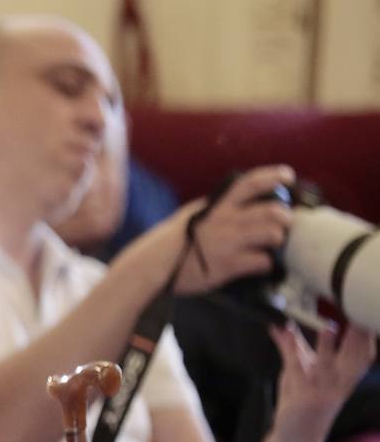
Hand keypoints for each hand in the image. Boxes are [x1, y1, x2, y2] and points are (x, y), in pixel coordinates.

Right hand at [147, 165, 293, 295]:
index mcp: (216, 206)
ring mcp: (228, 243)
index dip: (272, 176)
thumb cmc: (171, 242)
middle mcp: (225, 221)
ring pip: (273, 234)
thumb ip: (214, 208)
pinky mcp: (228, 265)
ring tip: (271, 246)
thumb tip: (232, 203)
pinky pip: (262, 262)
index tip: (288, 176)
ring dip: (278, 241)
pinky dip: (266, 264)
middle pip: (272, 211)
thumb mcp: (191, 216)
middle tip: (285, 224)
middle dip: (286, 218)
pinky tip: (259, 265)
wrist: (153, 266)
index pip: (249, 184)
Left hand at [270, 322, 375, 441]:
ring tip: (329, 328)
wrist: (295, 440)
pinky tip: (288, 335)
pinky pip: (298, 372)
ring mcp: (321, 393)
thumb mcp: (300, 373)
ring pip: (327, 366)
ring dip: (327, 347)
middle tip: (360, 318)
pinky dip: (293, 352)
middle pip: (353, 360)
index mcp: (345, 379)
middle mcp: (338, 386)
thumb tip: (284, 325)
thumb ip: (293, 349)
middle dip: (358, 340)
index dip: (367, 339)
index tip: (368, 317)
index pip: (363, 357)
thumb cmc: (301, 403)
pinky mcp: (303, 399)